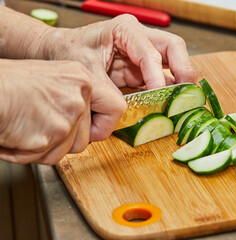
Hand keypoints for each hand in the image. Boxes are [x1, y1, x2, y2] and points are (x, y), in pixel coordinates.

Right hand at [0, 60, 124, 164]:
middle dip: (63, 141)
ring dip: (45, 148)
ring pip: (68, 150)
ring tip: (26, 128)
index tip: (94, 132)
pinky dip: (29, 154)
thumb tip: (89, 125)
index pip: (116, 108)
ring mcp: (68, 115)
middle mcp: (80, 95)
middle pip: (86, 138)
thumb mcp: (52, 80)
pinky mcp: (53, 134)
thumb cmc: (8, 85)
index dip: (104, 126)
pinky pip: (48, 157)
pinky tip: (17, 135)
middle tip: (40, 127)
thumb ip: (75, 100)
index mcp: (82, 78)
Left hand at [38, 15, 194, 140]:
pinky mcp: (140, 70)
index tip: (160, 96)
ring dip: (180, 83)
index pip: (152, 53)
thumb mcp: (84, 68)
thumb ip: (106, 89)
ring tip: (185, 103)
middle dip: (184, 71)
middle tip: (188, 94)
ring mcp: (142, 54)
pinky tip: (170, 105)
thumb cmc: (68, 50)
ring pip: (173, 64)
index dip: (158, 76)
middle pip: (174, 49)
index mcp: (126, 30)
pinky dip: (168, 92)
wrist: (58, 52)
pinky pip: (161, 79)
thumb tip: (124, 111)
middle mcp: (139, 39)